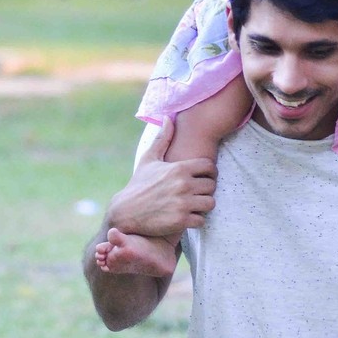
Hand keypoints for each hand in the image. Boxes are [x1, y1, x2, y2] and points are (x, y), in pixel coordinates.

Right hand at [107, 118, 216, 236]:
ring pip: (210, 203)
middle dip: (206, 189)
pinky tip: (187, 216)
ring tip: (194, 204)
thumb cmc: (139, 184)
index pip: (210, 167)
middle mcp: (183, 185)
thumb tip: (168, 117)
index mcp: (179, 168)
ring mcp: (183, 203)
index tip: (203, 177)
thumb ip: (163, 138)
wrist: (125, 212)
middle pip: (212, 186)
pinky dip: (196, 219)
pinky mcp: (181, 221)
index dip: (209, 172)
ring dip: (203, 205)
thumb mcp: (149, 159)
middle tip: (198, 192)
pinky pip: (201, 220)